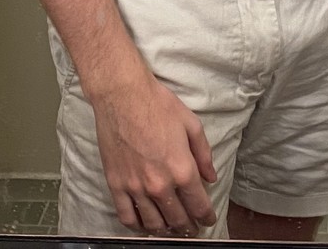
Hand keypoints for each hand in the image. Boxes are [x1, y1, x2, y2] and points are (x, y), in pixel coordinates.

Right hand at [92, 71, 217, 235]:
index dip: (206, 217)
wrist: (122, 95)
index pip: (199, 206)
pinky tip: (144, 225)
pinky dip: (137, 227)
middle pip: (178, 219)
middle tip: (192, 229)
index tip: (208, 220)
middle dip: (188, 228)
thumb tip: (211, 177)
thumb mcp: (191, 124)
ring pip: (154, 224)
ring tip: (171, 230)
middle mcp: (160, 184)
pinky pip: (127, 217)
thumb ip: (203, 154)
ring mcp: (136, 188)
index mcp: (182, 169)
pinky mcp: (116, 185)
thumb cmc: (158, 105)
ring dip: (166, 231)